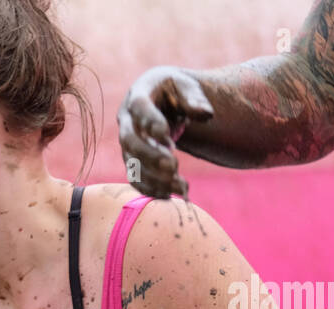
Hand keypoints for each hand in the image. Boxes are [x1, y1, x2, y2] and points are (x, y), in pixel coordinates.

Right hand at [118, 67, 213, 199]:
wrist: (162, 101)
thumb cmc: (175, 91)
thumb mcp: (186, 86)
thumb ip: (195, 98)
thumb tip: (206, 114)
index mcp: (139, 95)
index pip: (139, 108)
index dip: (150, 123)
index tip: (166, 136)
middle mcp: (127, 120)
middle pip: (130, 141)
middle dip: (150, 156)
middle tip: (173, 166)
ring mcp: (127, 143)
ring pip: (133, 164)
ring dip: (154, 178)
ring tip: (180, 187)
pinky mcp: (132, 160)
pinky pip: (135, 178)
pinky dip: (150, 189)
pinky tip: (169, 196)